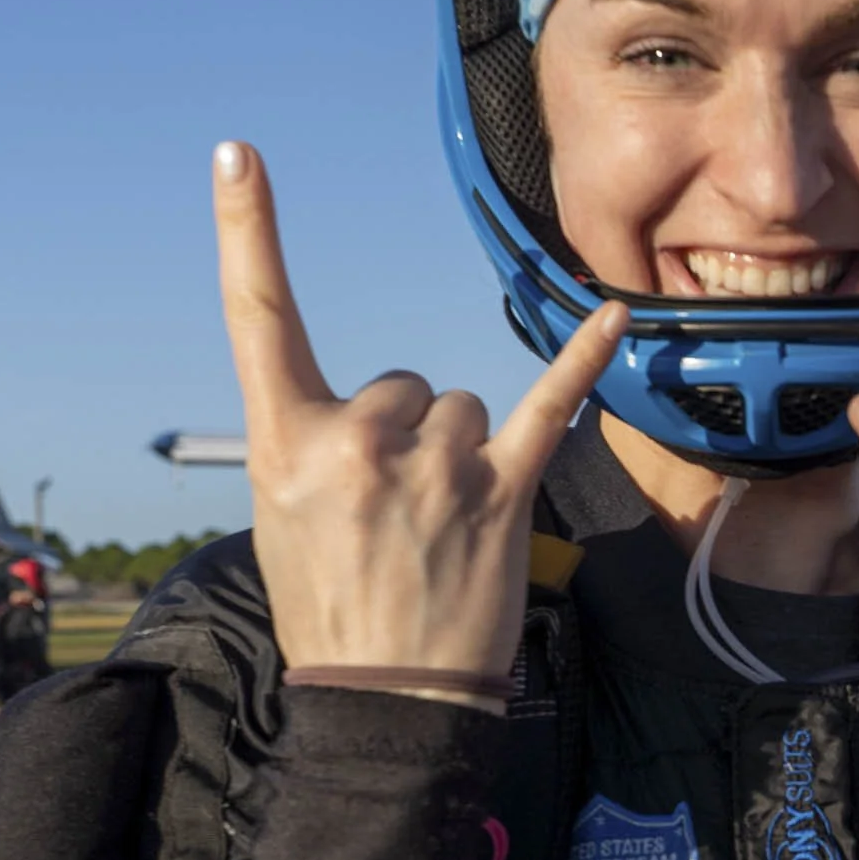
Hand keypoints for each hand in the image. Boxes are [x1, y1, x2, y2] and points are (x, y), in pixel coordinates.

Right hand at [214, 141, 626, 704]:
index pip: (258, 318)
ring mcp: (435, 466)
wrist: (387, 704)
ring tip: (441, 528)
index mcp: (287, 444)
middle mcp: (358, 442)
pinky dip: (583, 360)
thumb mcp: (282, 520)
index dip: (248, 231)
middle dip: (402, 438)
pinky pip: (548, 405)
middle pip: (399, 383)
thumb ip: (314, 445)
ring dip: (457, 455)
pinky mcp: (502, 490)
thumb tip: (367, 415)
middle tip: (394, 519)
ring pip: (457, 406)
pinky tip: (618, 313)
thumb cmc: (331, 609)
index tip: (240, 155)